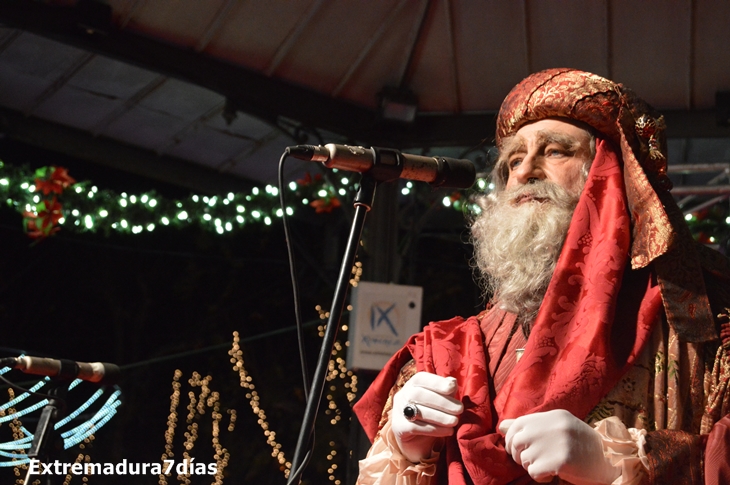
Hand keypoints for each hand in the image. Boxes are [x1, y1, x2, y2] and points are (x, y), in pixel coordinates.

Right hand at [391, 371, 463, 462]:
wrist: (417, 441)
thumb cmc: (431, 416)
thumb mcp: (440, 402)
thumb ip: (446, 391)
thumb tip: (452, 382)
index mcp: (412, 385)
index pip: (420, 378)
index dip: (436, 382)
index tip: (452, 388)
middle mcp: (402, 396)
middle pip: (419, 394)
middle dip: (442, 401)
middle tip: (459, 409)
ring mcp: (398, 412)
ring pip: (418, 411)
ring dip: (440, 416)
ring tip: (455, 421)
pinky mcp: (399, 428)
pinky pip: (416, 427)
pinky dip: (435, 429)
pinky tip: (449, 431)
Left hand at [499, 409, 619, 484]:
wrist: (608, 462)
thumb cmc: (580, 445)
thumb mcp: (557, 428)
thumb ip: (531, 425)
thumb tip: (501, 427)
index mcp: (553, 415)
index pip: (517, 424)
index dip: (511, 439)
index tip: (517, 449)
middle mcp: (553, 426)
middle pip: (516, 442)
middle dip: (518, 455)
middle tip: (532, 461)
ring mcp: (556, 443)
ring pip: (524, 459)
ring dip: (531, 467)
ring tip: (547, 466)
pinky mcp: (559, 461)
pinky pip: (533, 472)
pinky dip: (539, 477)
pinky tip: (551, 474)